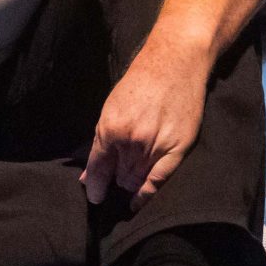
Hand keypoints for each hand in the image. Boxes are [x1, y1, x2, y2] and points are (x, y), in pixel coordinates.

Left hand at [80, 46, 208, 210]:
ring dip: (131, 181)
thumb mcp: (111, 108)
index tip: (95, 197)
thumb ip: (100, 144)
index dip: (95, 186)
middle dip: (116, 177)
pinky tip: (137, 202)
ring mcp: (156, 146)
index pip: (99, 168)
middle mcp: (133, 140)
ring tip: (131, 176)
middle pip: (119, 176)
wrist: (174, 63)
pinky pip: (158, 181)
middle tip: (119, 173)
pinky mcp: (177, 148)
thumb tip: (88, 177)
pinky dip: (146, 195)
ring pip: (136, 180)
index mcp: (112, 128)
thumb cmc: (140, 83)